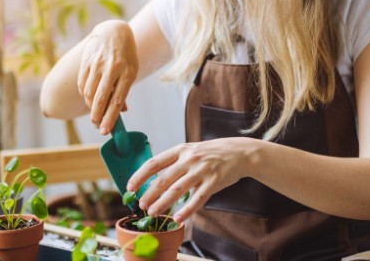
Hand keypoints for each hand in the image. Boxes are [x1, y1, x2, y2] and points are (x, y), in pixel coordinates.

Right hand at [77, 20, 137, 134]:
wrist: (113, 31)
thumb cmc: (125, 56)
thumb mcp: (131, 71)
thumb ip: (124, 91)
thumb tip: (121, 112)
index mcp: (128, 72)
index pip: (117, 100)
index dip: (111, 118)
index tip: (106, 131)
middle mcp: (112, 68)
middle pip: (101, 98)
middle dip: (97, 116)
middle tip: (97, 126)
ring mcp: (97, 64)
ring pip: (89, 93)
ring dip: (90, 107)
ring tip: (95, 112)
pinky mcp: (86, 61)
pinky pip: (82, 84)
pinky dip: (85, 95)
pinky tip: (89, 99)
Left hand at [126, 137, 261, 222]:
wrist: (239, 152)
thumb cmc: (212, 154)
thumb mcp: (191, 151)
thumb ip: (175, 163)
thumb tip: (154, 181)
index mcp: (180, 150)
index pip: (154, 163)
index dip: (140, 176)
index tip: (130, 187)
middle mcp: (189, 159)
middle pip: (163, 179)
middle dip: (149, 193)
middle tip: (142, 205)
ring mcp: (202, 170)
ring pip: (177, 190)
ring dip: (163, 203)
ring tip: (154, 212)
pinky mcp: (214, 181)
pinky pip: (198, 199)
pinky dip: (187, 210)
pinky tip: (178, 218)